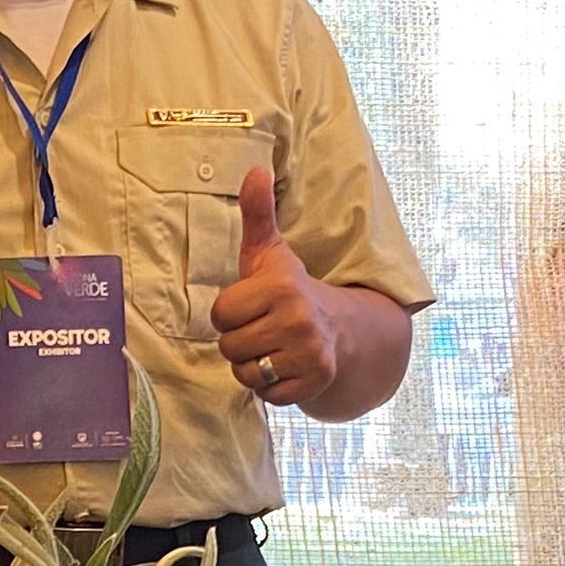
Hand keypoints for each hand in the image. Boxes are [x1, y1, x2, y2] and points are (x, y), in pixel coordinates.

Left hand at [212, 169, 338, 410]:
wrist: (342, 327)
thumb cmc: (291, 289)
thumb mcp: (270, 252)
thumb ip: (257, 214)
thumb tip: (254, 171)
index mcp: (282, 286)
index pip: (221, 314)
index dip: (230, 312)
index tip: (251, 306)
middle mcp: (298, 319)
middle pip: (229, 346)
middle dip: (240, 340)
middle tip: (263, 328)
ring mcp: (309, 353)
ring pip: (245, 372)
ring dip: (252, 365)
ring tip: (272, 347)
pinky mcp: (315, 380)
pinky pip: (266, 394)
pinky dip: (270, 386)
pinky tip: (285, 366)